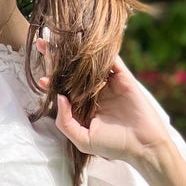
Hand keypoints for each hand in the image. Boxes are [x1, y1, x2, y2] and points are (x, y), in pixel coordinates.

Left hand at [35, 33, 172, 168]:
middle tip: (42, 45)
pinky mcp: (122, 75)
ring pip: (88, 62)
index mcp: (83, 106)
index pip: (64, 89)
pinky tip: (82, 42)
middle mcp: (94, 92)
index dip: (52, 82)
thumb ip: (65, 122)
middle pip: (72, 71)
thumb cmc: (114, 145)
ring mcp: (108, 82)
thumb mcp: (83, 139)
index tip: (42, 80)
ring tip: (57, 39)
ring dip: (74, 50)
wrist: (143, 143)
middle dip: (56, 58)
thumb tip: (58, 96)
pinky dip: (98, 50)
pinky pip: (109, 59)